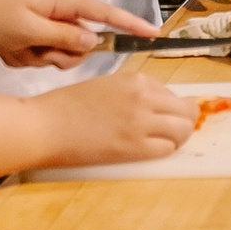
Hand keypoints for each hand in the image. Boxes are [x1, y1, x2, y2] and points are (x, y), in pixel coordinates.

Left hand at [0, 0, 155, 68]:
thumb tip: (94, 42)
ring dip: (39, 58)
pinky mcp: (36, 39)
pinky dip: (26, 59)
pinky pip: (43, 59)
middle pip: (82, 45)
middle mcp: (60, 14)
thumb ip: (64, 37)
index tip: (153, 33)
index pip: (106, 14)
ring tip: (16, 47)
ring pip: (63, 56)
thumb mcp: (29, 28)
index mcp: (63, 3)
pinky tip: (8, 49)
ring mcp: (48, 27)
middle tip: (34, 49)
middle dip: (59, 54)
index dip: (130, 24)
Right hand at [29, 72, 196, 166]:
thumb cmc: (66, 106)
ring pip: (183, 130)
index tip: (167, 115)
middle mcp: (143, 97)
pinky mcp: (134, 147)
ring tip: (167, 141)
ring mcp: (141, 122)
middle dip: (185, 120)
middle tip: (176, 130)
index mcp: (135, 80)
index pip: (171, 93)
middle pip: (185, 110)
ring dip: (179, 137)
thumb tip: (155, 105)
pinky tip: (154, 150)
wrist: (44, 126)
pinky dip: (166, 149)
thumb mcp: (105, 86)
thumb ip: (132, 93)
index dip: (172, 106)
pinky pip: (167, 148)